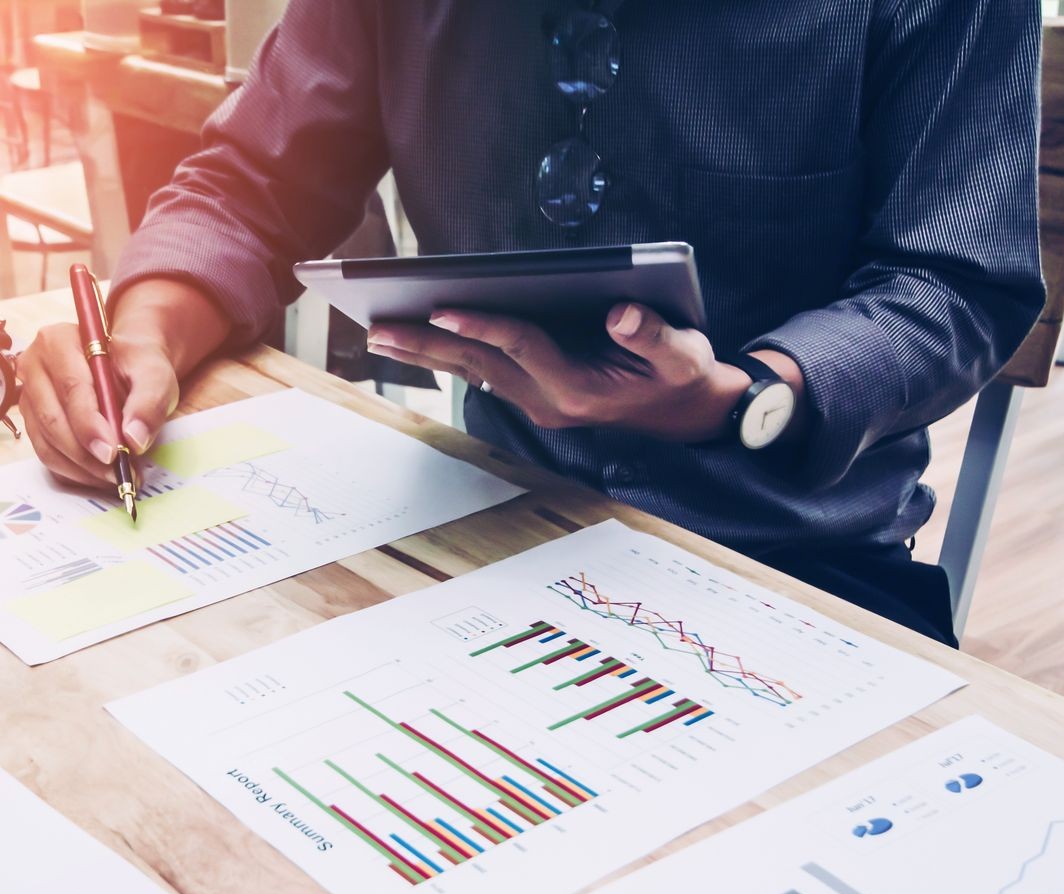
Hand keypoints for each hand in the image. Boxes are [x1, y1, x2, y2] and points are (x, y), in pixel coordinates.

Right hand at [17, 324, 180, 486]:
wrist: (124, 369)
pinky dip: (74, 472)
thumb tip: (134, 439)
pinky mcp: (32, 422)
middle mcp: (34, 367)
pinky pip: (47, 455)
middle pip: (53, 419)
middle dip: (87, 454)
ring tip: (115, 476)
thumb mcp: (154, 374)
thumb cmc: (135, 366)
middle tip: (118, 473)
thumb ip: (148, 401)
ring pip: (47, 442)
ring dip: (82, 468)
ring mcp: (29, 397)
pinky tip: (99, 475)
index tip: (113, 452)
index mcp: (58, 342)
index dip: (90, 425)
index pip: (71, 388)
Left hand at [366, 304, 759, 441]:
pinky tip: (417, 341)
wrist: (687, 415)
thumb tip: (623, 311)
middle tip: (377, 328)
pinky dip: (448, 355)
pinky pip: (482, 373)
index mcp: (579, 388)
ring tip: (379, 334)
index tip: (442, 307)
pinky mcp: (533, 395)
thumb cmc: (683, 376)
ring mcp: (537, 402)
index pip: (521, 347)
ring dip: (425, 353)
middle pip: (480, 363)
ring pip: (473, 371)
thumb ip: (654, 335)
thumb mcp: (684, 354)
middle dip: (427, 344)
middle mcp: (549, 400)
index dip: (483, 325)